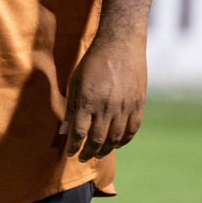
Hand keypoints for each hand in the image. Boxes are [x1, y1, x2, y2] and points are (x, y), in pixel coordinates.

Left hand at [61, 36, 147, 161]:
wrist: (120, 44)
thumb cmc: (93, 61)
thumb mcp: (75, 81)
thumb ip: (70, 107)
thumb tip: (63, 130)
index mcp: (88, 100)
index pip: (79, 132)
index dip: (74, 146)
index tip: (70, 153)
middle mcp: (107, 106)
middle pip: (97, 139)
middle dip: (88, 152)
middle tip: (83, 158)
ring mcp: (125, 107)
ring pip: (115, 138)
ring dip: (105, 149)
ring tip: (98, 154)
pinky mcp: (138, 104)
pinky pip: (132, 130)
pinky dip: (124, 141)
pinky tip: (117, 144)